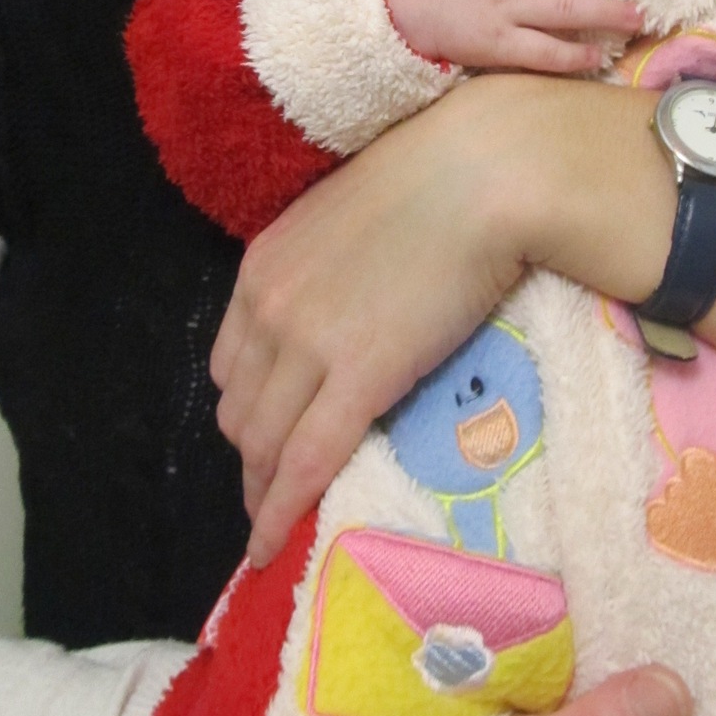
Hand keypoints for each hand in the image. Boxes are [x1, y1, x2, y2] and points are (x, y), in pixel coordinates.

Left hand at [212, 76, 559, 564]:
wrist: (484, 170)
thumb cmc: (439, 179)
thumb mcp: (352, 220)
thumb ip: (332, 269)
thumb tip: (348, 304)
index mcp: (264, 266)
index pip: (230, 362)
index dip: (246, 408)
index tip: (263, 436)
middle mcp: (269, 306)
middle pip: (239, 408)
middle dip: (252, 453)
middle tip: (276, 488)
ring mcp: (308, 344)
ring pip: (263, 443)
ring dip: (264, 488)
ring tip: (276, 522)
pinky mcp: (357, 377)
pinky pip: (305, 461)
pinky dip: (281, 512)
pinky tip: (271, 546)